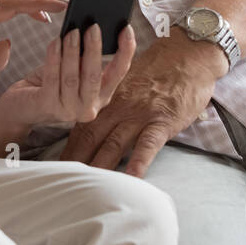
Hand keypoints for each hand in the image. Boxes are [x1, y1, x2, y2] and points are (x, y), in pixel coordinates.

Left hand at [0, 23, 135, 128]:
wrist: (20, 107)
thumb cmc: (48, 84)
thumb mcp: (73, 70)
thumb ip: (84, 57)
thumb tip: (91, 29)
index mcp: (101, 96)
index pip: (120, 73)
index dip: (126, 51)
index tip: (126, 29)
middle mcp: (89, 108)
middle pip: (95, 75)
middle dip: (94, 49)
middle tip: (93, 26)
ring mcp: (69, 111)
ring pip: (73, 76)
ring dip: (72, 51)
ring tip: (71, 31)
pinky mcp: (48, 106)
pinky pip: (53, 78)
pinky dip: (54, 58)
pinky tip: (54, 42)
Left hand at [57, 32, 226, 177]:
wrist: (188, 54)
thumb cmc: (160, 69)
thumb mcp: (129, 81)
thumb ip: (114, 100)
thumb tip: (100, 117)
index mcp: (110, 98)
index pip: (83, 126)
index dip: (69, 147)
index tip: (57, 166)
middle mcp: (120, 107)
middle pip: (91, 138)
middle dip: (75, 162)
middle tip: (62, 183)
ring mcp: (140, 115)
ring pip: (114, 145)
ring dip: (99, 168)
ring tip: (87, 190)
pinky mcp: (162, 121)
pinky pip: (148, 145)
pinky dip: (138, 162)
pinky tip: (130, 179)